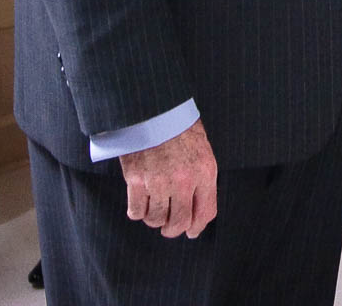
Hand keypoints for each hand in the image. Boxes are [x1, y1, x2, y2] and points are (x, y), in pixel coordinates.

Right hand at [119, 118, 216, 238]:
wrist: (154, 109)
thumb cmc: (179, 127)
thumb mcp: (202, 150)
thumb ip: (202, 178)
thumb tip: (196, 209)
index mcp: (204, 171)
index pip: (205, 212)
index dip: (197, 227)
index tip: (191, 232)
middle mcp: (183, 180)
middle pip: (178, 222)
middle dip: (173, 229)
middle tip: (168, 227)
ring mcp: (158, 181)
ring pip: (156, 219)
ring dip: (154, 219)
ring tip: (154, 209)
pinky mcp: (136, 179)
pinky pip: (136, 211)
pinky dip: (137, 212)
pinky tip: (140, 204)